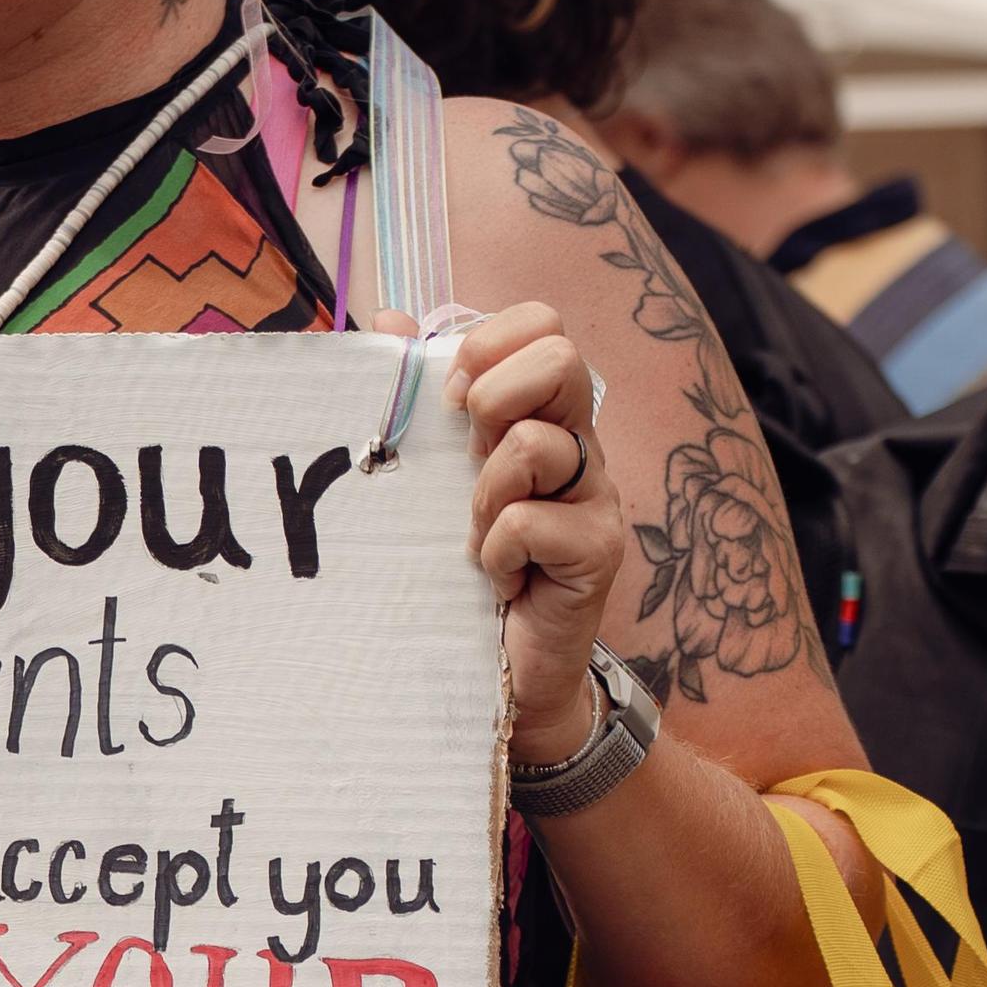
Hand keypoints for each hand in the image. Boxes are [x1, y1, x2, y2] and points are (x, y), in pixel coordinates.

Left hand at [381, 302, 624, 763]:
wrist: (508, 667)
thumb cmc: (468, 564)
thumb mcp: (435, 472)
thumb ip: (415, 395)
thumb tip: (388, 318)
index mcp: (541, 412)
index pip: (544, 325)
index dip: (489, 342)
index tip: (451, 398)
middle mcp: (579, 443)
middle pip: (562, 357)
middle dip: (494, 397)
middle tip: (467, 454)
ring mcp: (595, 497)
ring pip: (539, 443)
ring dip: (485, 492)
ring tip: (479, 537)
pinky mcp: (598, 551)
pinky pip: (530, 522)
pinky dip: (498, 551)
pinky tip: (500, 579)